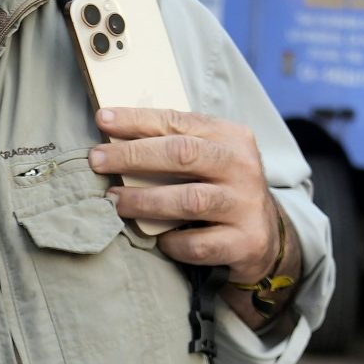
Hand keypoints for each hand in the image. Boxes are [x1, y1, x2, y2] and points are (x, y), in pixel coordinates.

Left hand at [89, 106, 283, 278]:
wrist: (267, 236)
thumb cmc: (223, 190)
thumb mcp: (210, 159)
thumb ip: (176, 145)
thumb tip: (115, 136)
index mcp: (232, 137)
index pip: (180, 121)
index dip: (138, 120)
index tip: (102, 119)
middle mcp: (243, 167)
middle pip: (183, 154)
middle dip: (133, 155)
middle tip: (97, 160)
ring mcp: (246, 206)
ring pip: (189, 199)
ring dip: (145, 200)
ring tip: (113, 200)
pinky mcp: (246, 242)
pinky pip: (199, 243)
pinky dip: (173, 242)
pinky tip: (159, 240)